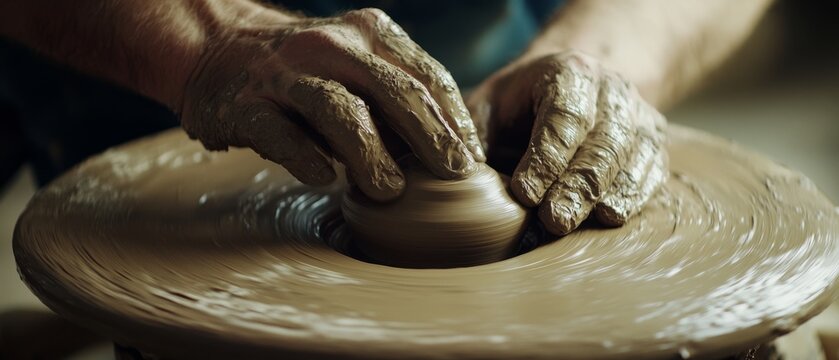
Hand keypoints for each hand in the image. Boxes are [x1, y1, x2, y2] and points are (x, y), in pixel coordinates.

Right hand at [179, 7, 483, 201]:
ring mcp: (285, 74)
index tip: (473, 160)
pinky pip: (279, 134)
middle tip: (454, 174)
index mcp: (369, 32)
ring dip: (370, 152)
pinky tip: (326, 179)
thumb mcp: (358, 63)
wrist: (217, 47)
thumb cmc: (308, 69)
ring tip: (391, 190)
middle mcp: (330, 45)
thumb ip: (397, 97)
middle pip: (392, 90)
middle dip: (429, 135)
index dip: (456, 120)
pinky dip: (306, 157)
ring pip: (338, 110)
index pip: (428, 76)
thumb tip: (451, 154)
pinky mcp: (245, 106)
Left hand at [468, 51, 667, 234]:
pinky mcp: (653, 144)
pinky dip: (633, 196)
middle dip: (576, 185)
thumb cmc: (520, 104)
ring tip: (582, 225)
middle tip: (554, 221)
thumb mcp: (488, 106)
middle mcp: (612, 89)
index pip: (564, 116)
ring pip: (631, 156)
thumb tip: (460, 173)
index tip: (524, 193)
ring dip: (606, 194)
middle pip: (602, 140)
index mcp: (569, 71)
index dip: (546, 156)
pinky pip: (651, 171)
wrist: (575, 87)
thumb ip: (473, 137)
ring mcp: (638, 116)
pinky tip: (611, 218)